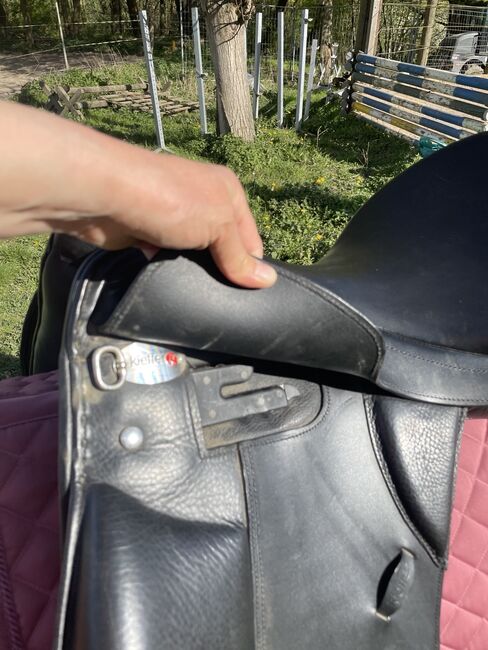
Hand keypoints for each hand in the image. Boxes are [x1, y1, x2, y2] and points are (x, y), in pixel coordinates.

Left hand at [0, 102, 276, 288]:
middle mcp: (201, 200)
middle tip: (226, 298)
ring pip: (194, 255)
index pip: (250, 235)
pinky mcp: (147, 234)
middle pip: (222, 246)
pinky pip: (167, 259)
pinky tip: (171, 283)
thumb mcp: (219, 227)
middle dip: (223, 270)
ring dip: (194, 271)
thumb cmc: (173, 202)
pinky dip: (168, 270)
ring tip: (199, 294)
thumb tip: (269, 280)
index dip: (251, 264)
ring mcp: (173, 217)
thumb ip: (240, 257)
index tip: (250, 292)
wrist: (107, 196)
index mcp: (227, 190)